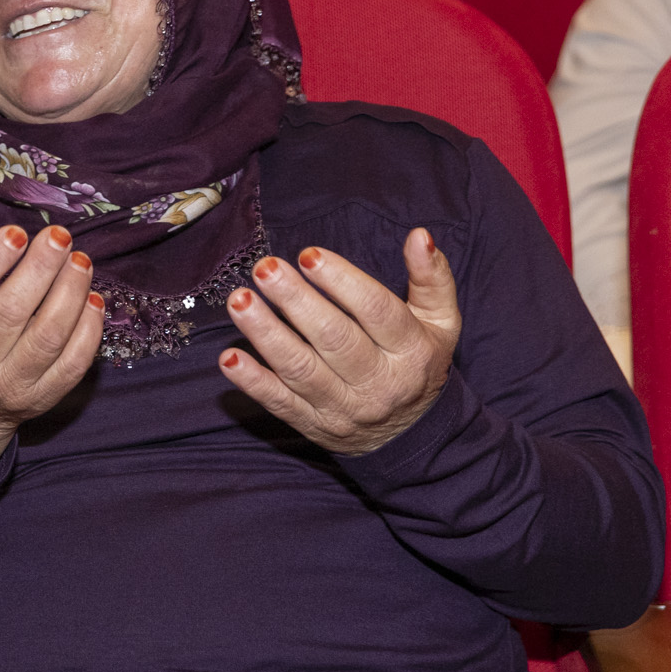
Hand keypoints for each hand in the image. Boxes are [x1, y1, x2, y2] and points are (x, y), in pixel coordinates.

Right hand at [0, 213, 103, 484]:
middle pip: (9, 314)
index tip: (15, 233)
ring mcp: (9, 387)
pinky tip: (92, 298)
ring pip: (47, 338)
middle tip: (58, 236)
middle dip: (39, 270)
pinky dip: (88, 330)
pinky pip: (72, 365)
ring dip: (69, 294)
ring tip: (80, 260)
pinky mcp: (41, 398)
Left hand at [217, 231, 460, 454]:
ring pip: (301, 370)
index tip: (309, 256)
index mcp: (412, 351)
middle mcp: (379, 383)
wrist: (410, 436)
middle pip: (335, 339)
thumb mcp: (441, 323)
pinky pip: (280, 404)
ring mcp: (344, 408)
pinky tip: (230, 357)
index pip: (377, 312)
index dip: (343, 282)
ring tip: (240, 300)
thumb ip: (432, 278)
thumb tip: (420, 235)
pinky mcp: (313, 425)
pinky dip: (253, 382)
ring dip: (266, 334)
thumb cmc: (418, 363)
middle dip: (296, 301)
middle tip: (266, 269)